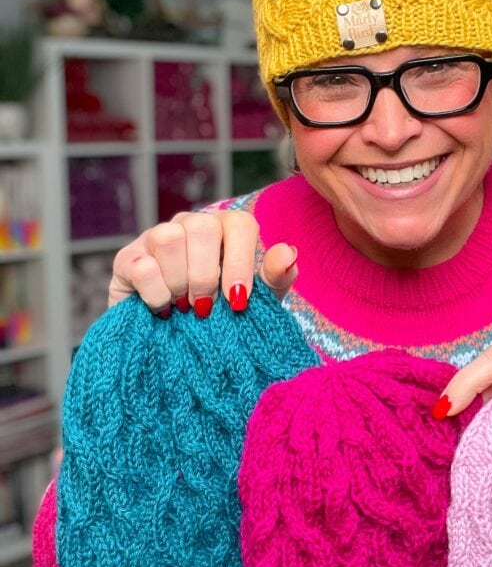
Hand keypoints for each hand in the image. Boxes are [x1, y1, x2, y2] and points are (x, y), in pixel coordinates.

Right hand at [108, 210, 297, 314]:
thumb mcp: (258, 300)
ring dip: (180, 282)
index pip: (240, 224)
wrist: (179, 342)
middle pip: (202, 227)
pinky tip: (163, 309)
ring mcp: (156, 238)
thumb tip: (289, 254)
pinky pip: (142, 265)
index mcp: (227, 229)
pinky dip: (156, 293)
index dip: (240, 262)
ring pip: (168, 238)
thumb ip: (275, 277)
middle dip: (206, 275)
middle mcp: (192, 224)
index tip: (238, 301)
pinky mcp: (128, 259)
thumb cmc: (225, 313)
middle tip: (207, 307)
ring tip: (185, 306)